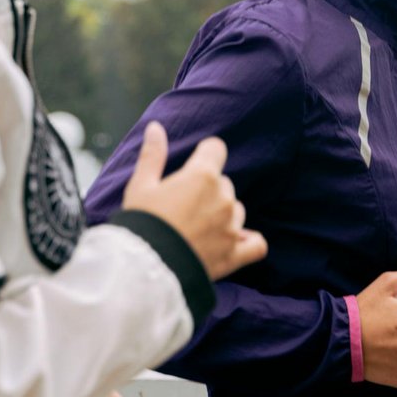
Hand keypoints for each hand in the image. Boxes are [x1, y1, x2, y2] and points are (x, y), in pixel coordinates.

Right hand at [122, 122, 267, 279]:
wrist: (146, 270)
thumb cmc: (142, 223)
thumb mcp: (141, 186)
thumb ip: (153, 155)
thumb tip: (156, 127)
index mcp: (202, 176)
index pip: (215, 149)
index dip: (204, 155)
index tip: (191, 168)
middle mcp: (224, 198)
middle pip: (223, 183)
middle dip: (207, 190)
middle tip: (182, 207)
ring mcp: (232, 227)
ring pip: (236, 210)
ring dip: (222, 215)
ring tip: (196, 229)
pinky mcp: (235, 254)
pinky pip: (256, 244)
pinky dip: (247, 241)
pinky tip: (234, 242)